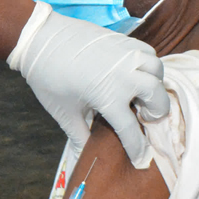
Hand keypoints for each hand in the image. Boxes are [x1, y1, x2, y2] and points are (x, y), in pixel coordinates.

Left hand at [7, 4, 167, 167]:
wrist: (41, 39)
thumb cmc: (49, 77)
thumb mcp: (64, 112)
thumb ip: (79, 136)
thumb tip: (83, 156)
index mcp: (109, 97)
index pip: (131, 130)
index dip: (137, 149)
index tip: (142, 159)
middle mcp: (125, 76)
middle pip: (157, 98)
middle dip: (156, 113)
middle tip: (145, 118)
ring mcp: (127, 55)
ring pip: (157, 72)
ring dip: (155, 86)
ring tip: (142, 93)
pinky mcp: (124, 41)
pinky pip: (149, 53)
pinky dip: (149, 65)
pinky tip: (137, 73)